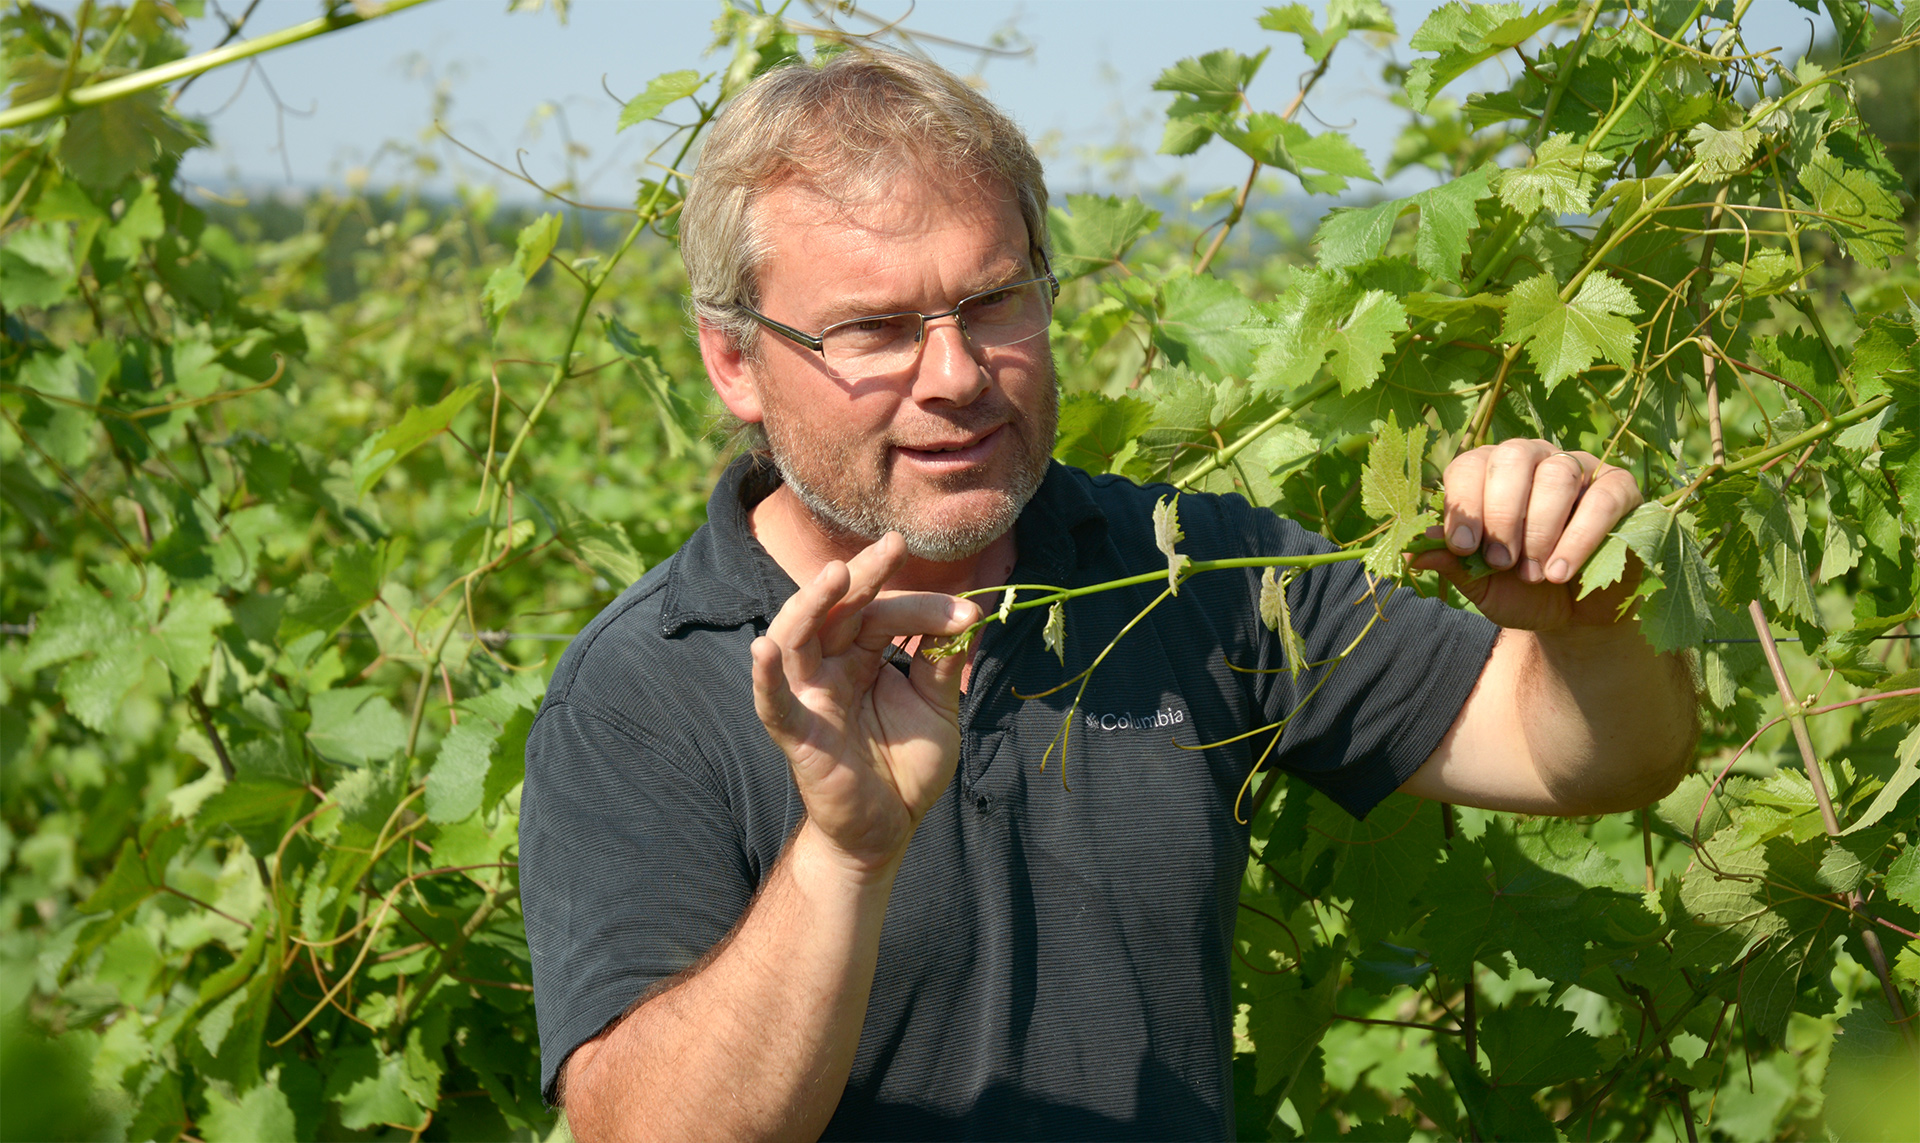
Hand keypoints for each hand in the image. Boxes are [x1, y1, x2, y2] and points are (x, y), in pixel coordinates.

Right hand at [751, 533, 981, 876]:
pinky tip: (763, 648)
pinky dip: (765, 677)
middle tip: (895, 547)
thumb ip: (942, 662)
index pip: (885, 613)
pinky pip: (772, 703)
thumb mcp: (937, 708)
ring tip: (835, 574)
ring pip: (797, 637)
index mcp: (863, 654)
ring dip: (811, 603)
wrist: (889, 831)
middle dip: (864, 575)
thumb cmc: (907, 767)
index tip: (971, 614)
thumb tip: (968, 613)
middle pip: (838, 608)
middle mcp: (831, 666)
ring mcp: (809, 696)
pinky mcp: (796, 734)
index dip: (925, 609)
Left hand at [1410, 440, 1641, 631]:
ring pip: (1557, 474)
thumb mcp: (1481, 584)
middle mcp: (1534, 459)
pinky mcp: (1620, 489)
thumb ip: (1452, 564)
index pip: (1470, 465)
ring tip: (1534, 574)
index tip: (1462, 548)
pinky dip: (1580, 537)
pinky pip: (1604, 497)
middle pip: (1513, 457)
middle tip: (1500, 561)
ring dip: (1539, 529)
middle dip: (1502, 513)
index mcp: (1491, 474)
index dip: (1464, 505)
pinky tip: (1560, 571)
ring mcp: (1580, 468)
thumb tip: (1413, 549)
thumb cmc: (1522, 591)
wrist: (1575, 617)